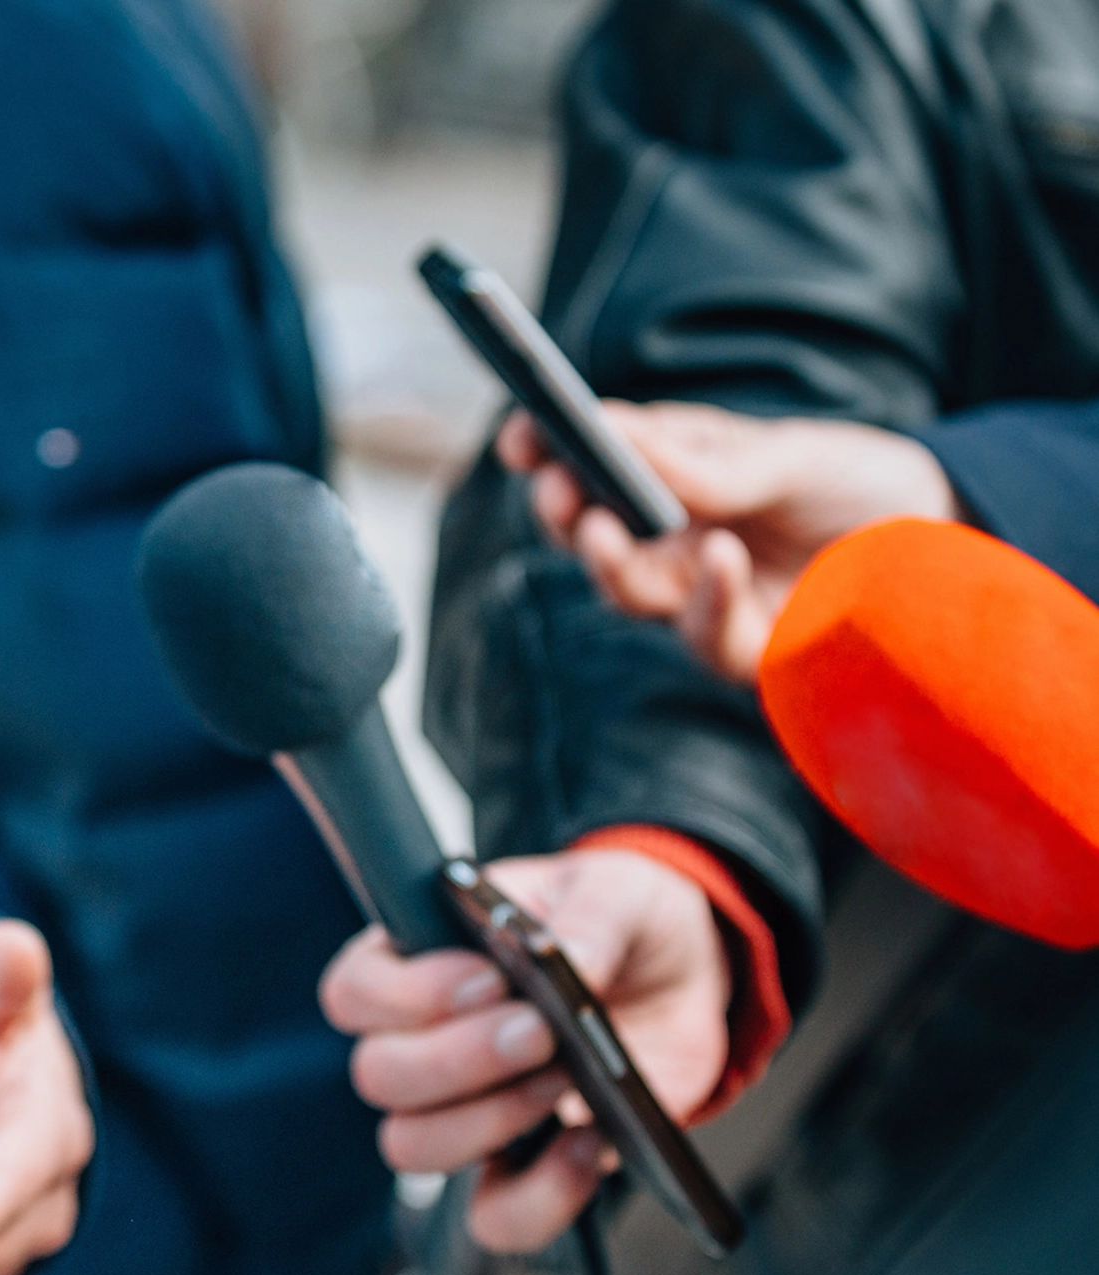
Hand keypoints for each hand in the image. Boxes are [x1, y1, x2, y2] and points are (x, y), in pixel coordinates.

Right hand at [319, 850, 728, 1251]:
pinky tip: (588, 1145)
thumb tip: (568, 960)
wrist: (682, 981)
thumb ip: (590, 916)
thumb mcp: (617, 891)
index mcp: (421, 959)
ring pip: (413, 1146)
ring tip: (564, 1080)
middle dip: (457, 1059)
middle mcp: (426, 1040)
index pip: (355, 991)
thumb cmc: (620, 922)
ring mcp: (467, 1110)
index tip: (489, 978)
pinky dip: (539, 1196)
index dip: (405, 996)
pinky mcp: (522, 1165)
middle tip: (539, 1031)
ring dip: (488, 1120)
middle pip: (379, 1076)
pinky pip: (495, 1216)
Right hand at [500, 402, 958, 681]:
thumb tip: (617, 438)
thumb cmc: (854, 480)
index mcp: (670, 476)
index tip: (519, 438)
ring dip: (608, 561)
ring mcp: (702, 594)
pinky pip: (704, 635)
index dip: (546, 450)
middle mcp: (673, 538)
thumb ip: (707, 464)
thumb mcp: (786, 454)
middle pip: (589, 534)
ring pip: (628, 590)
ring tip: (605, 527)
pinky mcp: (744, 648)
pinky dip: (704, 598)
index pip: (590, 463)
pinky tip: (719, 558)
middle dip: (559, 512)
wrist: (943, 537)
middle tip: (555, 489)